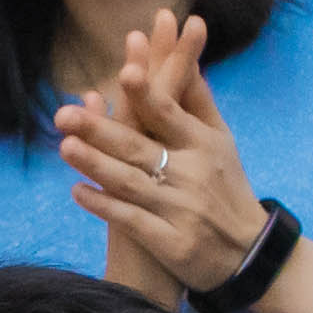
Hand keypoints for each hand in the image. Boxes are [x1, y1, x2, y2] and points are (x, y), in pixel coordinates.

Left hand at [54, 13, 278, 296]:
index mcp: (203, 144)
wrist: (249, 253)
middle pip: (138, 148)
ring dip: (95, 164)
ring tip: (64, 146)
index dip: (147, 94)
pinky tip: (77, 191)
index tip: (124, 72)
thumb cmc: (227, 187)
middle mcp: (192, 174)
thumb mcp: (220, 141)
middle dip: (100, 130)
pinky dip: (105, 206)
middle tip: (63, 113)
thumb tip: (184, 59)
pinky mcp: (172, 244)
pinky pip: (132, 221)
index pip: (169, 114)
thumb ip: (198, 100)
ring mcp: (180, 210)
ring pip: (130, 183)